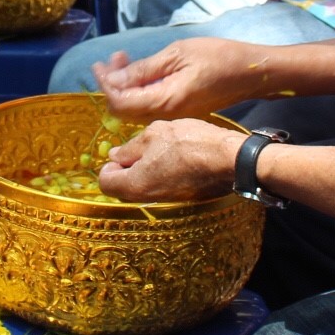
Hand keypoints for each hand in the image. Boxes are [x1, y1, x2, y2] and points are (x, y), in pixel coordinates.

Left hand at [95, 38, 270, 119]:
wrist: (253, 73)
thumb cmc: (219, 58)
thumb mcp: (178, 55)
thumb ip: (144, 70)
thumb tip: (113, 79)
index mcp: (165, 102)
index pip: (120, 103)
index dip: (105, 84)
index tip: (100, 64)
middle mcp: (166, 116)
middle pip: (124, 110)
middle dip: (113, 83)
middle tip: (114, 58)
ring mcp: (174, 116)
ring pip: (136, 108)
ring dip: (125, 84)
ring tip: (126, 59)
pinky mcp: (181, 111)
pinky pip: (150, 106)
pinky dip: (140, 89)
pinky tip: (144, 70)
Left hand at [98, 118, 239, 202]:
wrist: (229, 159)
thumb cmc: (189, 143)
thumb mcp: (153, 134)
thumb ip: (129, 147)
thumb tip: (115, 156)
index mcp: (134, 185)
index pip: (105, 182)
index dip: (109, 165)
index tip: (123, 151)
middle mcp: (147, 199)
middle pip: (123, 187)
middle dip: (127, 168)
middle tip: (141, 148)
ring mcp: (165, 200)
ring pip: (143, 186)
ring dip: (145, 169)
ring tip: (160, 149)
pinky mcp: (182, 197)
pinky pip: (161, 187)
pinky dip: (161, 174)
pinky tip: (175, 157)